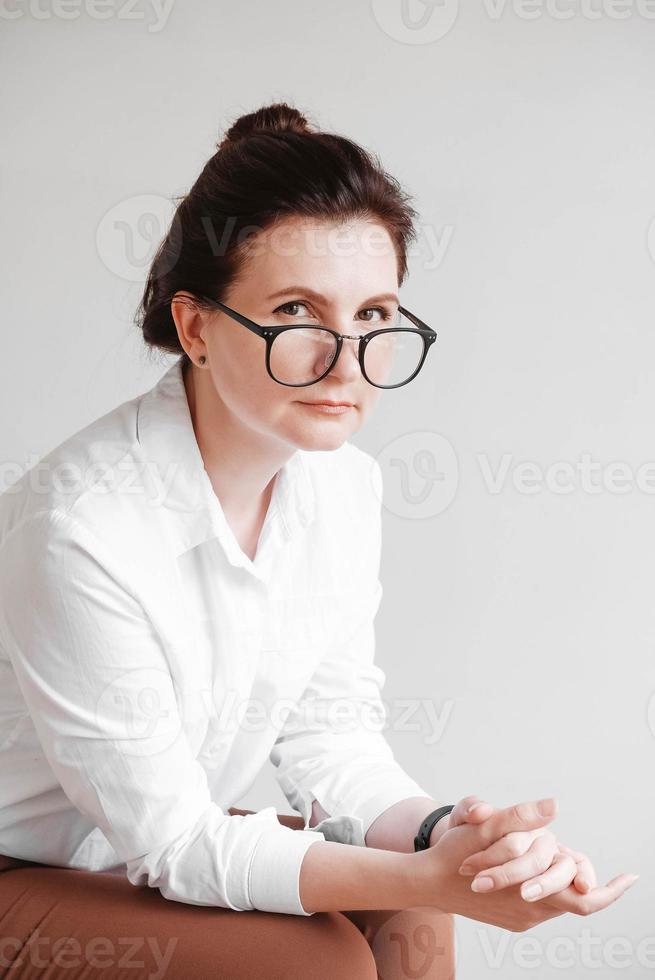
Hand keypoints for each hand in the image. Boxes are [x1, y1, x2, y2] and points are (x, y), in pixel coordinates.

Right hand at [414, 796, 637, 930]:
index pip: (587, 900)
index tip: (631, 877)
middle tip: (603, 865)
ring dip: (559, 880)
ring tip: (558, 856)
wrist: (427, 881)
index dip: (612, 890)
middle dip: (584, 877)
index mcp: (533, 893)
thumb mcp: (488, 827)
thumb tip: (554, 804)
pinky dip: (545, 887)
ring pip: (556, 900)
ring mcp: (522, 919)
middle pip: (575, 900)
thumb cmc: (457, 852)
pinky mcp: (512, 920)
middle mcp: (532, 912)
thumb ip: (522, 816)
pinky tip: (534, 869)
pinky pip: (540, 905)